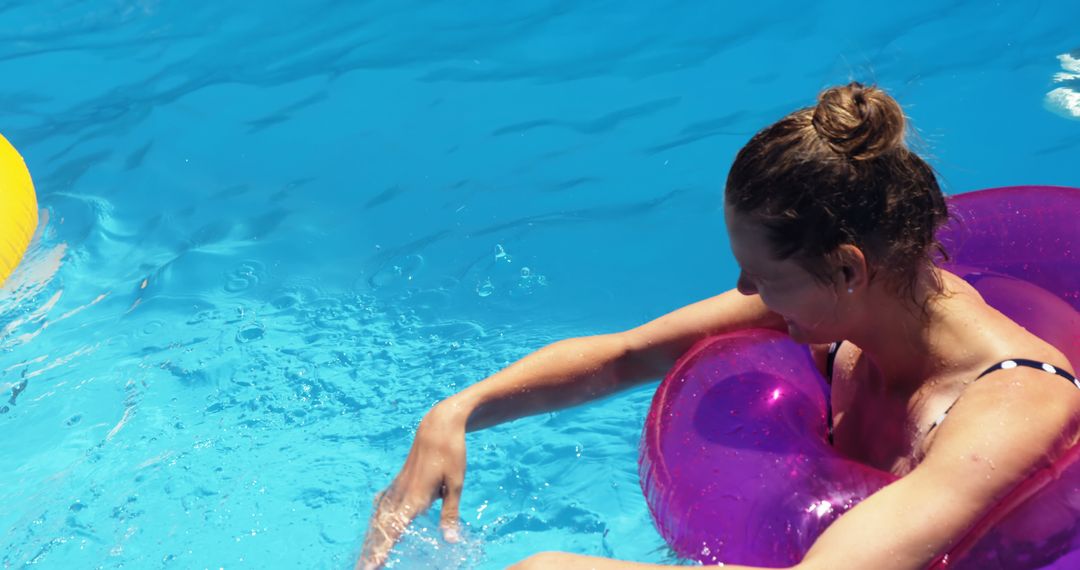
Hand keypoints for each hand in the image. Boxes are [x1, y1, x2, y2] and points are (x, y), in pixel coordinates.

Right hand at [357, 401, 467, 568]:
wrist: (439, 425)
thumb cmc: (451, 453)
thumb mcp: (456, 484)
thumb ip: (451, 514)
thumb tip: (451, 541)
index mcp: (416, 497)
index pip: (395, 530)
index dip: (383, 549)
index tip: (373, 565)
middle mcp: (402, 494)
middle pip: (382, 528)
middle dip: (372, 550)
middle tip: (363, 569)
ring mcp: (398, 486)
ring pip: (379, 517)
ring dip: (372, 537)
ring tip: (365, 556)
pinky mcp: (399, 481)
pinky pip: (383, 504)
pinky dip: (377, 519)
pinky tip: (374, 524)